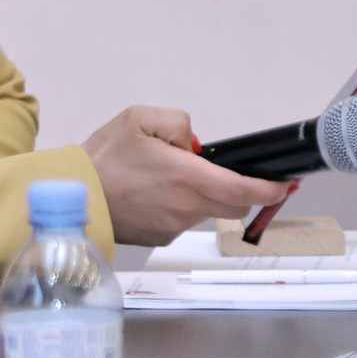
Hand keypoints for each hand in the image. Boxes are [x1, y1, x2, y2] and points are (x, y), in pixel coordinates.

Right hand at [85, 105, 290, 246]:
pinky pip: (180, 222)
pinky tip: (149, 196)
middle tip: (215, 174)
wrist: (72, 196)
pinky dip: (176, 209)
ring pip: (205, 212)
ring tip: (165, 180)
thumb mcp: (138, 118)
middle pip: (234, 206)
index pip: (246, 190)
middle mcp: (187, 207)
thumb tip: (194, 143)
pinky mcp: (159, 238)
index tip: (284, 184)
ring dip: (199, 198)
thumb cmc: (102, 159)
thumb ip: (177, 123)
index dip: (272, 189)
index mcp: (189, 177)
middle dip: (235, 191)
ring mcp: (174, 226)